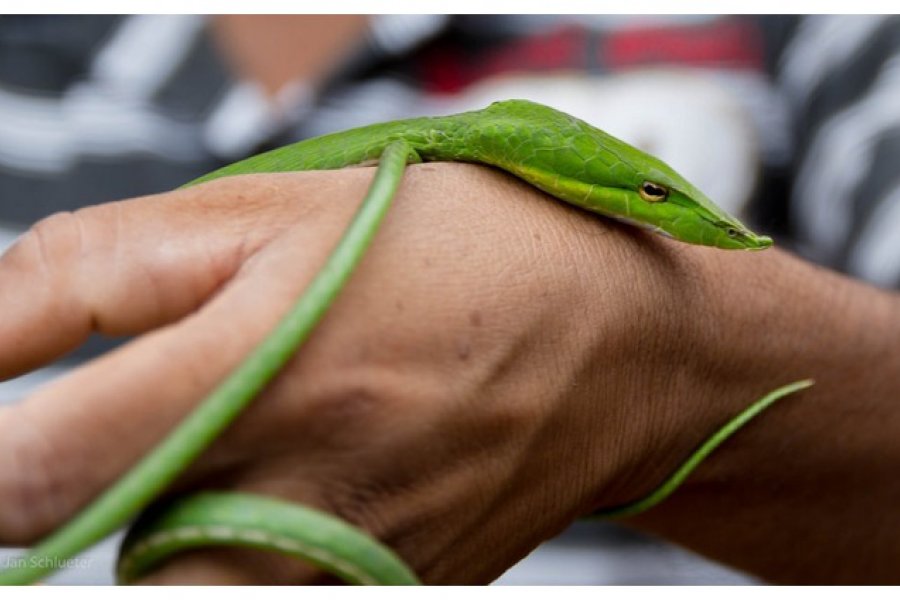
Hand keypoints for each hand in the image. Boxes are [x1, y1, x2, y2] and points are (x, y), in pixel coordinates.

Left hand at [0, 164, 705, 582]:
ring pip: (181, 587)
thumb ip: (101, 269)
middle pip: (97, 558)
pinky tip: (314, 469)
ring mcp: (350, 573)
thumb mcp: (279, 210)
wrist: (616, 341)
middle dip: (83, 484)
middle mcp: (298, 504)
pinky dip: (246, 545)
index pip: (24, 479)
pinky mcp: (389, 599)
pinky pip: (267, 597)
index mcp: (255, 380)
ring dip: (171, 515)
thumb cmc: (466, 255)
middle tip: (158, 402)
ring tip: (258, 427)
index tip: (5, 415)